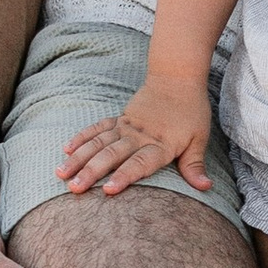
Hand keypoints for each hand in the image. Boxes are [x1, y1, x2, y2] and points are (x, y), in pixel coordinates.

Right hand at [56, 81, 209, 196]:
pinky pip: (97, 128)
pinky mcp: (119, 118)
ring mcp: (126, 126)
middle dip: (91, 172)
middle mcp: (139, 136)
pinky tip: (66, 150)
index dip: (124, 177)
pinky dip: (82, 138)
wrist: (177, 78)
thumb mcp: (199, 139)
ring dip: (79, 158)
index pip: (140, 163)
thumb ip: (194, 165)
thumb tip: (206, 188)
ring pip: (99, 143)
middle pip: (112, 156)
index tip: (107, 190)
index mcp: (160, 144)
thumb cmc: (191, 111)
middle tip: (74, 188)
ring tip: (62, 173)